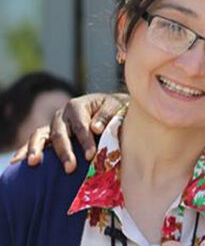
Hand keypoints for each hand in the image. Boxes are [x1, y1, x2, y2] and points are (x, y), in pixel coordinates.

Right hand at [9, 93, 127, 172]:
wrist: (109, 109)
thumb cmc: (115, 110)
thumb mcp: (115, 108)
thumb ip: (106, 117)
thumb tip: (95, 128)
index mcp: (78, 106)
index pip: (80, 126)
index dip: (85, 141)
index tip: (90, 156)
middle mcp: (62, 114)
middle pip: (59, 133)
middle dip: (64, 151)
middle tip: (70, 168)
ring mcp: (54, 124)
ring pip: (41, 135)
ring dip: (36, 149)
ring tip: (33, 163)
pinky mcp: (50, 133)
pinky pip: (36, 141)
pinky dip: (27, 150)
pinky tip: (19, 162)